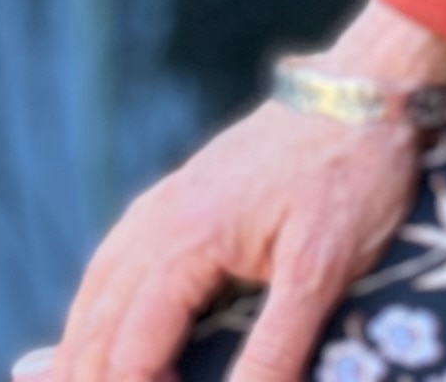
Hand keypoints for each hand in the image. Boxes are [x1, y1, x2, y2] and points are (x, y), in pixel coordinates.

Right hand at [39, 2, 445, 381]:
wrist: (365, 92)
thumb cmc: (350, 176)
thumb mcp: (322, 270)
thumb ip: (274, 347)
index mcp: (184, 240)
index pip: (131, 348)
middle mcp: (157, 220)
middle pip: (98, 324)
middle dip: (87, 377)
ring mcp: (162, 205)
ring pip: (96, 291)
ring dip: (80, 349)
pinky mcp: (177, 198)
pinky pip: (114, 261)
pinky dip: (94, 307)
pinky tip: (96, 327)